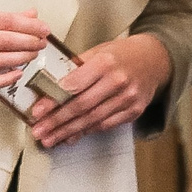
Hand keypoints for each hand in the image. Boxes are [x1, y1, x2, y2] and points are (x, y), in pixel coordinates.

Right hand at [0, 2, 53, 91]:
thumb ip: (3, 16)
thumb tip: (33, 15)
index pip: (3, 21)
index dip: (27, 26)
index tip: (44, 28)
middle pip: (2, 41)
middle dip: (27, 42)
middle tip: (42, 42)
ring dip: (19, 58)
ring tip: (33, 54)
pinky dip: (2, 79)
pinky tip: (17, 73)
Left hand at [26, 33, 173, 147]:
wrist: (154, 60)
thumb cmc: (120, 55)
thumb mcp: (98, 51)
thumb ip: (76, 69)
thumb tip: (48, 88)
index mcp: (105, 62)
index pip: (74, 85)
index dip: (53, 101)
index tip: (37, 112)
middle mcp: (118, 81)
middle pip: (82, 106)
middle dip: (57, 122)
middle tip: (39, 131)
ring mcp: (128, 98)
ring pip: (92, 120)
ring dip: (68, 132)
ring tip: (49, 139)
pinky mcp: (134, 111)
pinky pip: (105, 125)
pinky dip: (85, 132)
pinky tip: (70, 137)